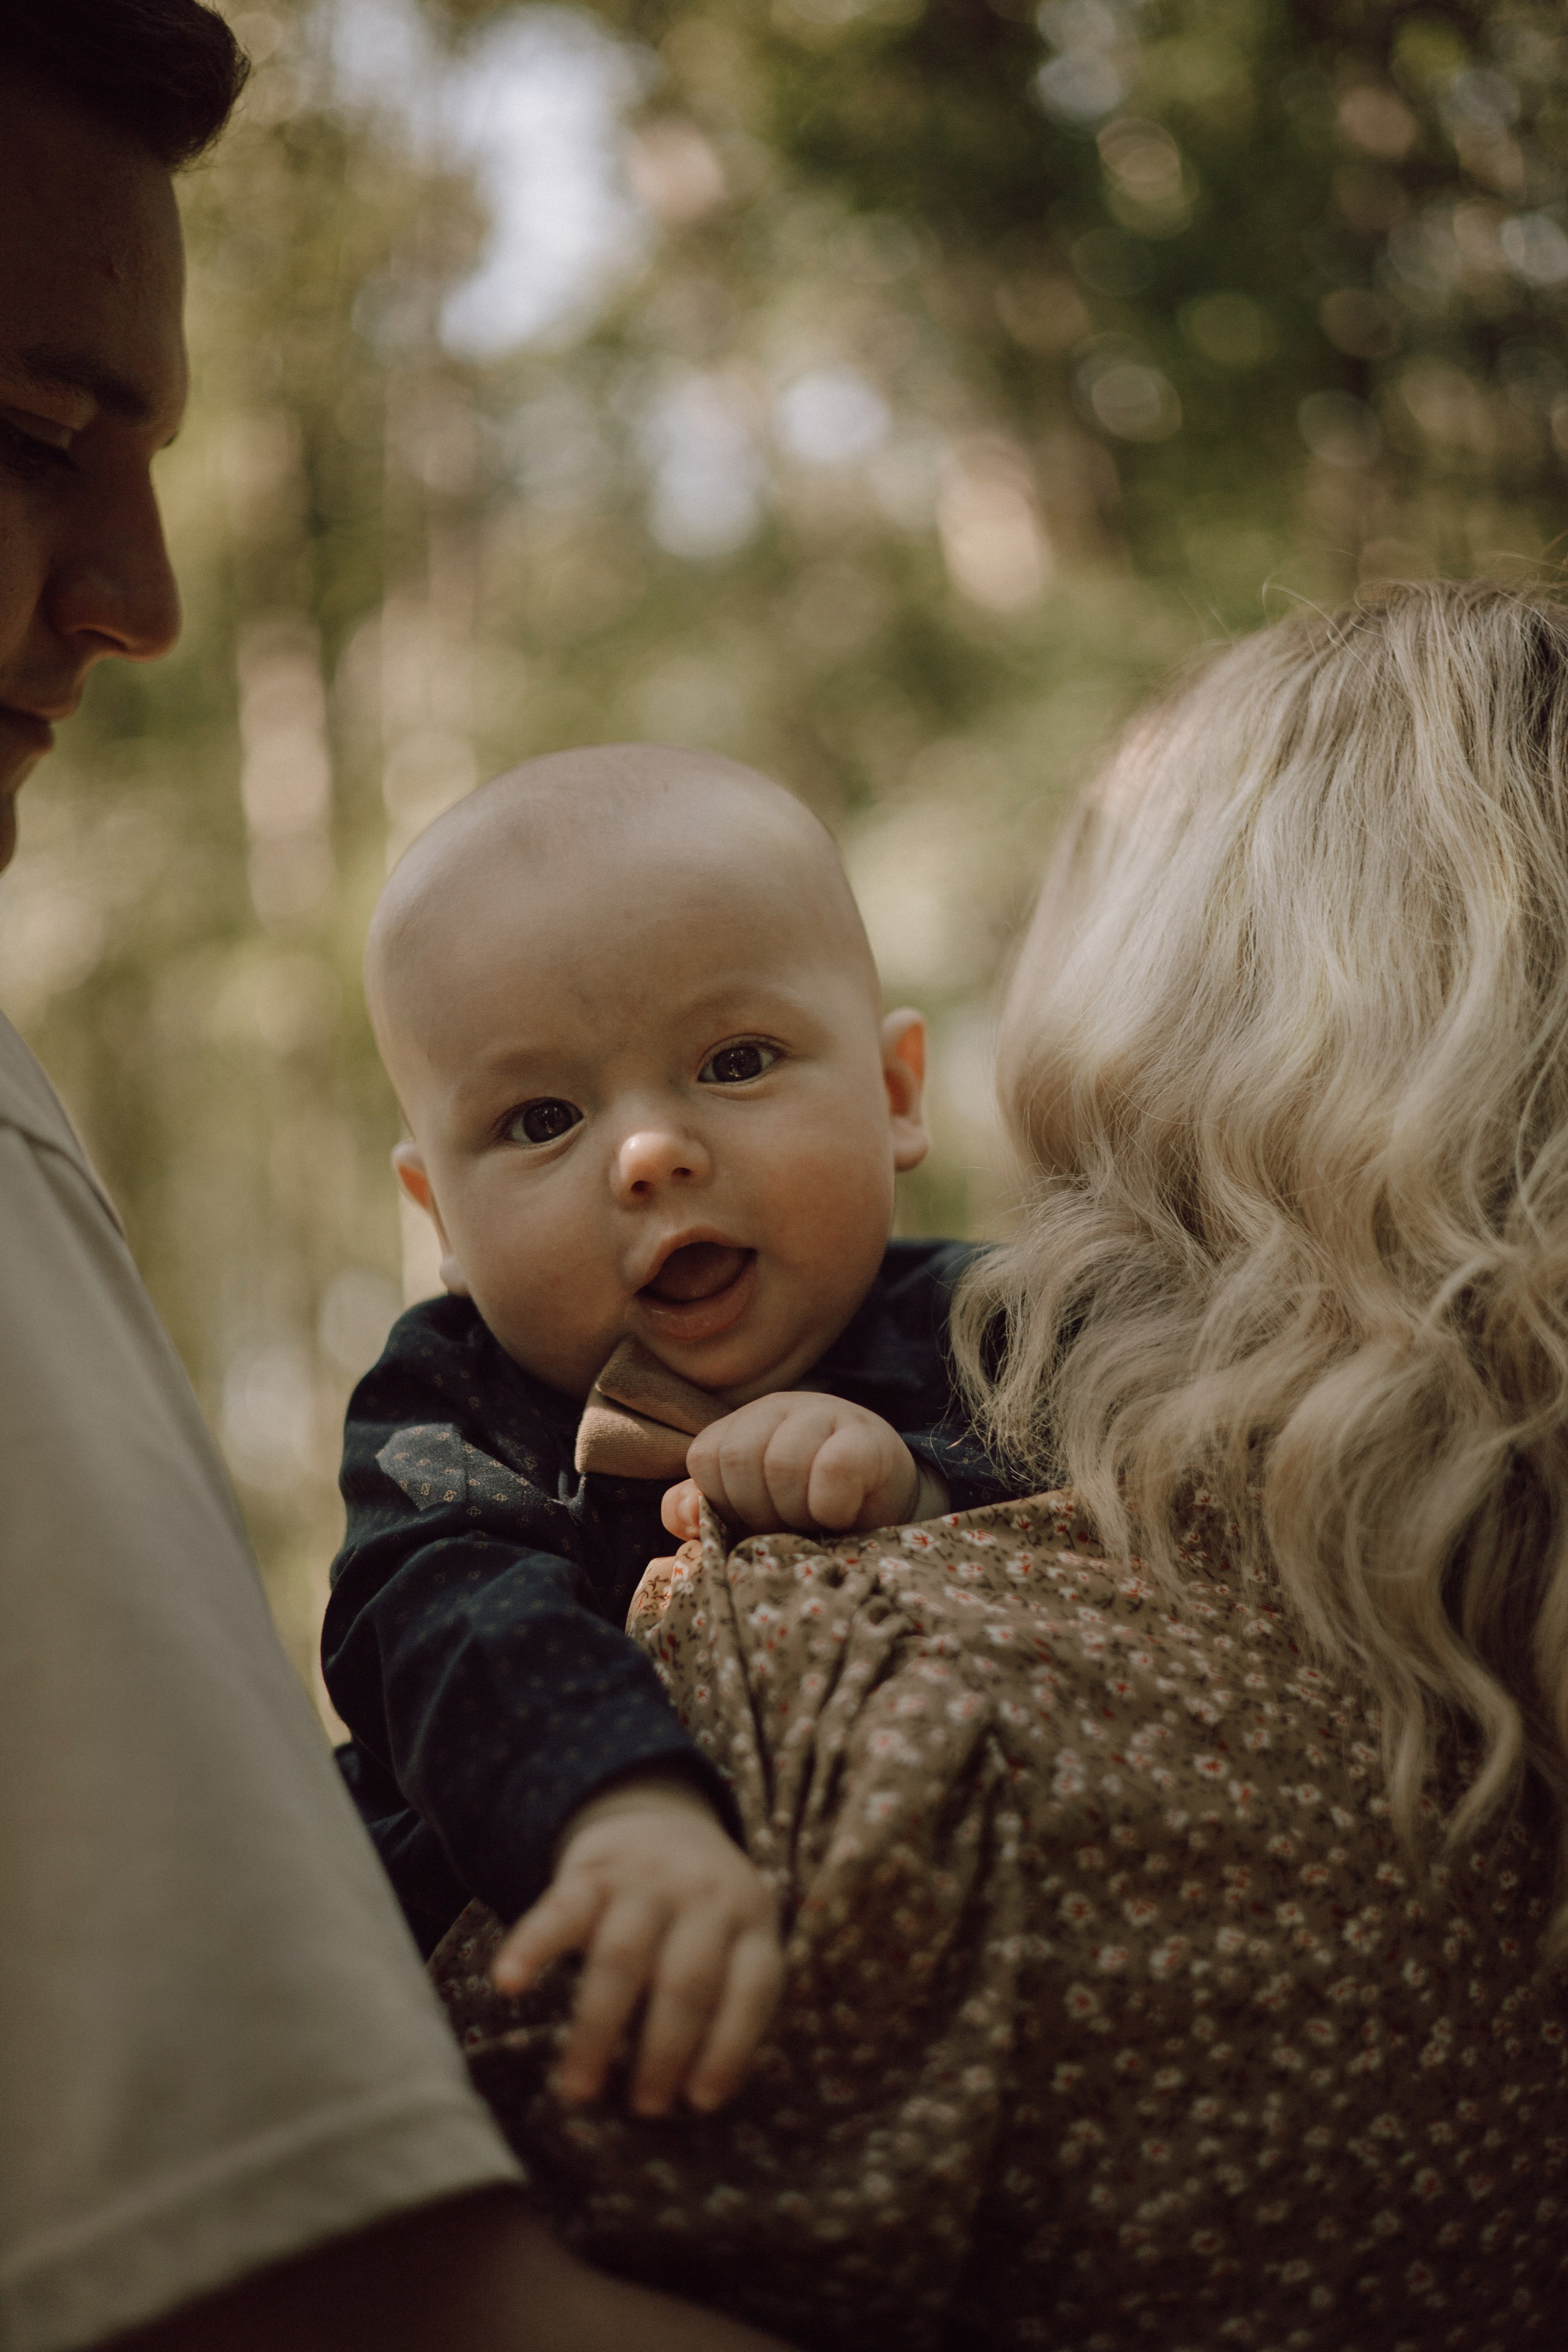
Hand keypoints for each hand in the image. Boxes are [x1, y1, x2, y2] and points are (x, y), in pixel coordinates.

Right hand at [491, 1770, 781, 2117]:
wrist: (662, 1819)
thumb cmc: (703, 1914)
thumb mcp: (738, 1938)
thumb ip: (729, 1998)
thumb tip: (699, 2097)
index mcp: (750, 1918)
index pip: (751, 1987)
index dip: (729, 2048)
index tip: (701, 2102)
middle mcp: (704, 1894)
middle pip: (684, 1981)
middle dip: (663, 2052)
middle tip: (643, 2107)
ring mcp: (646, 1879)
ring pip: (621, 1958)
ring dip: (599, 2030)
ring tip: (579, 2089)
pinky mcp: (591, 1871)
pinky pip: (560, 1911)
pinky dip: (532, 1946)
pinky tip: (507, 1983)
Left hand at [661, 1391, 942, 1538]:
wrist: (888, 1509)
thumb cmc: (809, 1511)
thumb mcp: (751, 1511)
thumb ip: (705, 1509)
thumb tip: (681, 1513)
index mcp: (745, 1423)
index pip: (705, 1458)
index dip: (725, 1502)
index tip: (756, 1519)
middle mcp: (782, 1407)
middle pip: (738, 1460)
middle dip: (759, 1511)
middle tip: (790, 1524)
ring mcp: (828, 1414)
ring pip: (782, 1465)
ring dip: (796, 1513)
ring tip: (816, 1521)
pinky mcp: (870, 1439)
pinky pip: (832, 1473)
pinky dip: (831, 1508)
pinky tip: (843, 1514)